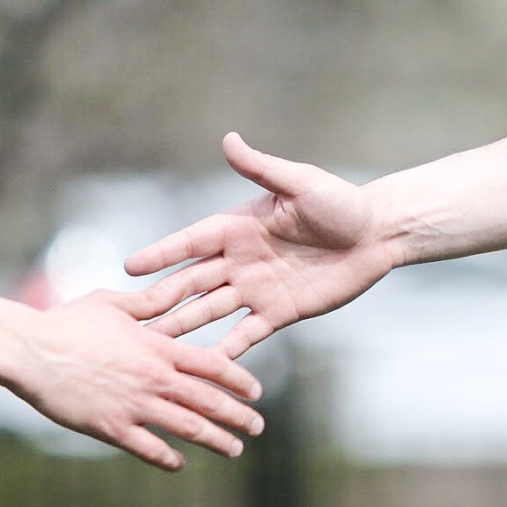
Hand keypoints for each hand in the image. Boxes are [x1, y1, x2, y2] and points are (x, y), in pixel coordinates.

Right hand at [7, 283, 265, 471]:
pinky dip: (169, 458)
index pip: (213, 366)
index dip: (240, 381)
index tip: (256, 392)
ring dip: (216, 440)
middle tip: (257, 427)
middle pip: (209, 401)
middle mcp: (153, 378)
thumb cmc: (68, 321)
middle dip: (238, 417)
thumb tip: (174, 289)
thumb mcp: (112, 303)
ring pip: (188, 428)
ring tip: (234, 449)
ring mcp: (134, 406)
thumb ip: (149, 303)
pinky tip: (180, 463)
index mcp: (157, 347)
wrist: (30, 351)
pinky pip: (149, 449)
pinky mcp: (111, 428)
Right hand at [125, 132, 397, 358]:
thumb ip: (261, 168)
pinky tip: (203, 367)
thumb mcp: (299, 182)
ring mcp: (256, 288)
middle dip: (163, 298)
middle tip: (131, 318)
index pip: (191, 242)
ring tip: (156, 344)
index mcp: (238, 226)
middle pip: (193, 281)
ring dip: (184, 326)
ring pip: (210, 310)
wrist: (376, 235)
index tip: (130, 266)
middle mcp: (240, 259)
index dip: (162, 254)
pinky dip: (226, 350)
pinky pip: (246, 334)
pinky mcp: (278, 312)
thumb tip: (229, 139)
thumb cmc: (340, 202)